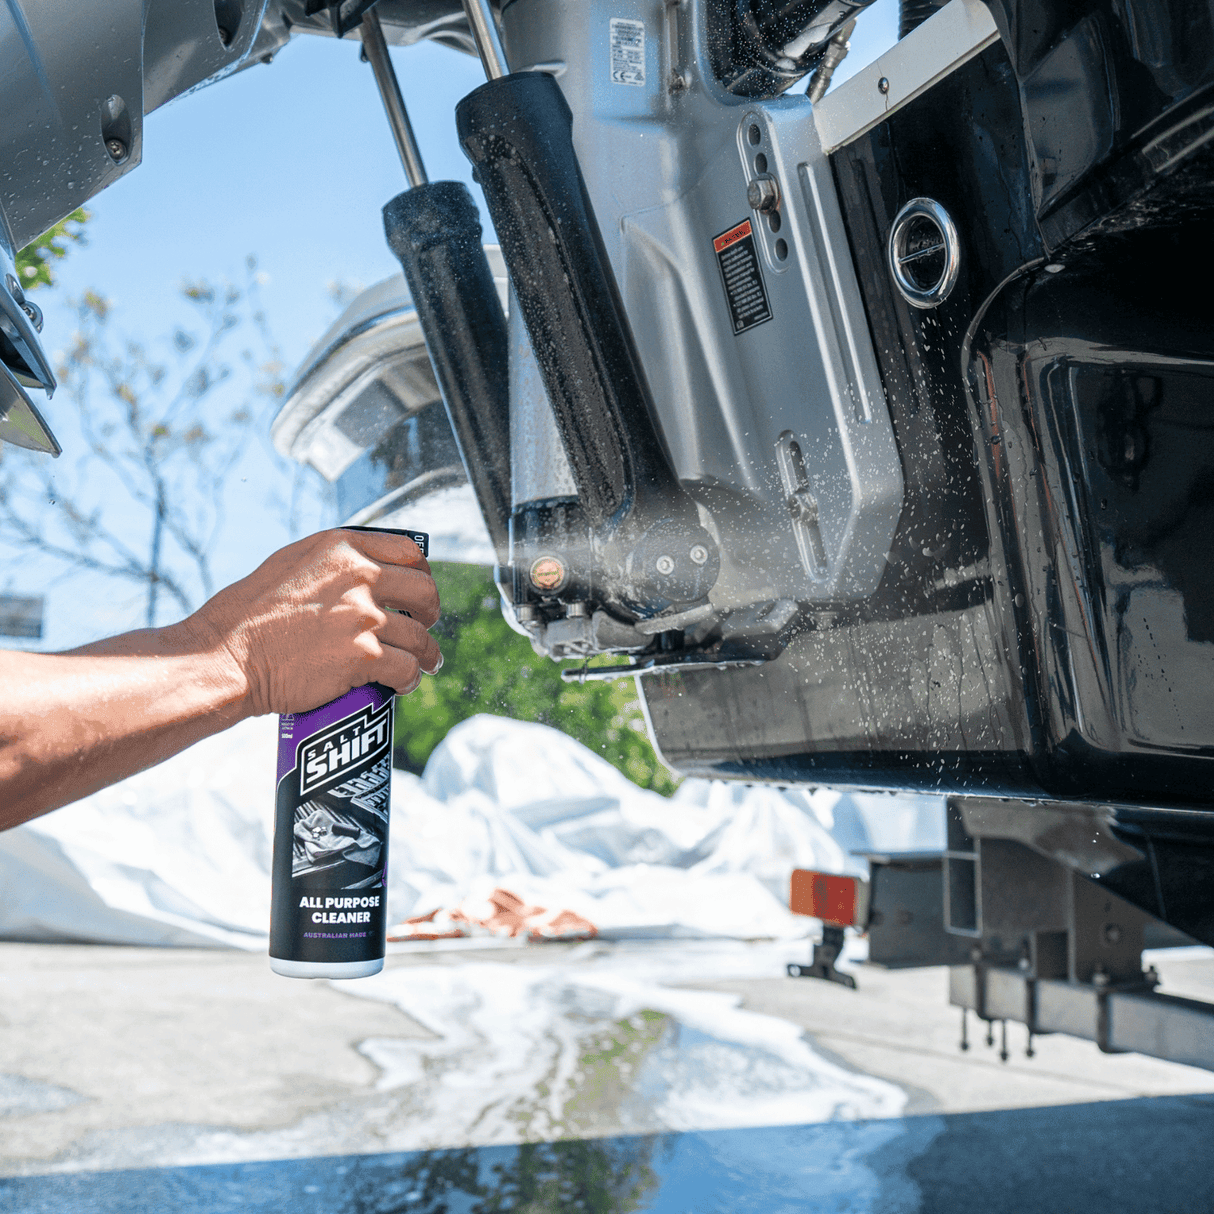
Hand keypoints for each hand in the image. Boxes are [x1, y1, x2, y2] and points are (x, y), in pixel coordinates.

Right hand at [187, 529, 441, 715]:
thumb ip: (333, 560)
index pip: (409, 553)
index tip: (418, 593)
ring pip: (420, 637)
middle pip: (425, 593)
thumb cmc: (249, 614)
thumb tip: (365, 565)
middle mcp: (360, 577)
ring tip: (425, 663)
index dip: (422, 575)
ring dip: (427, 654)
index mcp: (343, 548)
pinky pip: (408, 669)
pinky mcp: (364, 657)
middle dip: (430, 614)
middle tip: (425, 628)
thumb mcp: (291, 562)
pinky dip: (410, 679)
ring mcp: (364, 618)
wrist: (228, 656)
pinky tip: (405, 684)